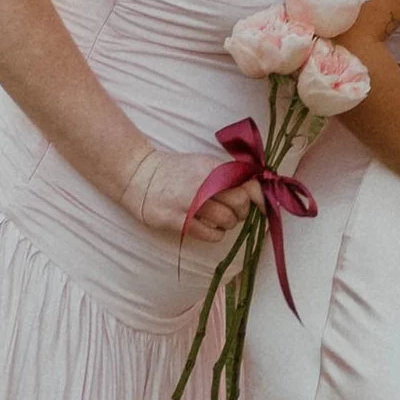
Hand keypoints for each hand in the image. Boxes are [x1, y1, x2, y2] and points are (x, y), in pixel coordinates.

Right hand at [121, 140, 250, 245]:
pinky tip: (209, 228)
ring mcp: (189, 202)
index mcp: (212, 167)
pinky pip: (209, 233)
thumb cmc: (175, 172)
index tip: (262, 205)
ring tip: (219, 220)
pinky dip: (215, 234)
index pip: (248, 182)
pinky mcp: (176, 219)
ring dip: (228, 224)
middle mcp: (204, 182)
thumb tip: (255, 189)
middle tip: (234, 212)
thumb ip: (227, 174)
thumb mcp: (202, 164)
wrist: (138, 175)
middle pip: (240, 202)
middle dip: (242, 211)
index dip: (260, 196)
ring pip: (227, 220)